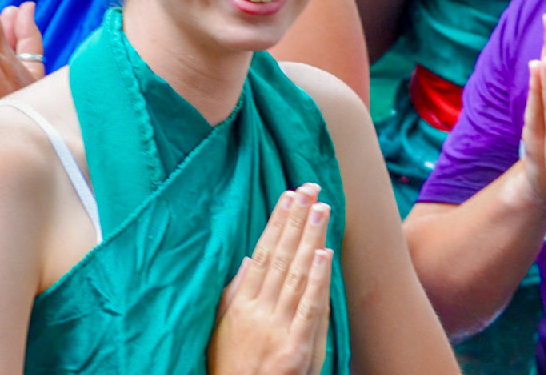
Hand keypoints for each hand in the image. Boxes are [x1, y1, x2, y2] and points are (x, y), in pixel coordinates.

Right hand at [210, 185, 333, 374]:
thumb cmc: (232, 369)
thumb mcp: (221, 331)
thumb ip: (234, 295)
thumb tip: (247, 260)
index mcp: (240, 305)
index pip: (262, 254)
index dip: (276, 223)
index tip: (288, 196)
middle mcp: (257, 312)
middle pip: (281, 257)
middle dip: (296, 221)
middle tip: (309, 189)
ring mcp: (278, 329)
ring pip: (296, 275)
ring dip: (309, 239)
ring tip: (321, 208)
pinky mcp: (296, 349)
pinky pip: (308, 308)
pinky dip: (317, 280)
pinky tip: (324, 253)